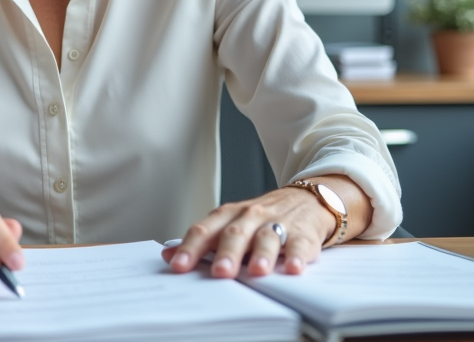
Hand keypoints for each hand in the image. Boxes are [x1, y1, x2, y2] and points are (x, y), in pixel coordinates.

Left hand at [161, 185, 341, 278]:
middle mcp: (250, 217)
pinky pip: (299, 245)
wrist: (305, 200)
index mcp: (228, 215)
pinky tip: (292, 268)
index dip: (191, 248)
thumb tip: (168, 256)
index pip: (205, 230)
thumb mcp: (229, 224)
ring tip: (257, 271)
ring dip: (262, 254)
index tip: (178, 266)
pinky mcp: (303, 234)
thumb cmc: (260, 218)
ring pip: (268, 237)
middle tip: (220, 272)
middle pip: (235, 233)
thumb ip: (202, 241)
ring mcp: (277, 224)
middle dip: (227, 253)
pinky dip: (296, 256)